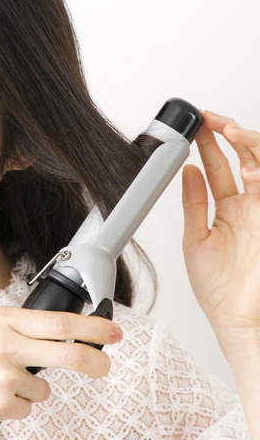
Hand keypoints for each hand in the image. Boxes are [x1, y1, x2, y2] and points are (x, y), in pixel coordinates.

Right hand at [0, 306, 121, 436]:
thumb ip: (20, 329)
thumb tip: (61, 333)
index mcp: (4, 321)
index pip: (59, 322)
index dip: (91, 327)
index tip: (111, 332)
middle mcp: (6, 343)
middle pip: (67, 352)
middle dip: (94, 360)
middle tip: (105, 366)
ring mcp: (4, 374)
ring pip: (44, 388)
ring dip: (30, 391)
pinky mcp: (1, 402)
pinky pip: (27, 408)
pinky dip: (15, 407)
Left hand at [182, 110, 259, 356]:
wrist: (236, 319)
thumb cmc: (218, 288)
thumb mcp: (195, 239)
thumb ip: (194, 203)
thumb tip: (188, 172)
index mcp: (229, 208)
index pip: (221, 166)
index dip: (210, 144)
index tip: (196, 125)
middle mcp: (250, 204)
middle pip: (245, 156)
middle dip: (229, 133)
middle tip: (211, 120)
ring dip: (249, 144)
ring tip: (228, 132)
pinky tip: (250, 169)